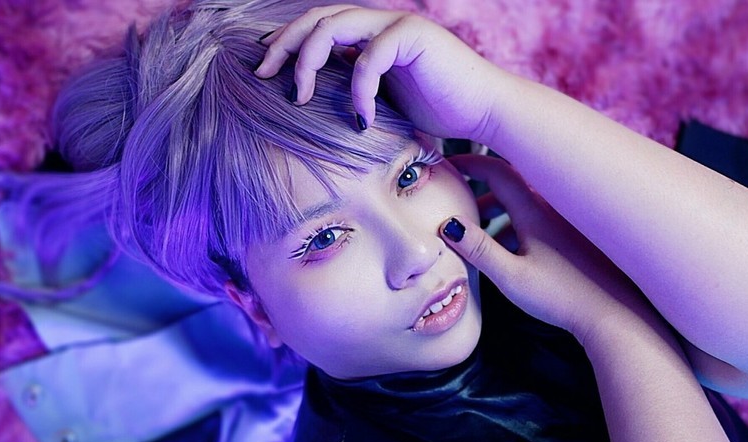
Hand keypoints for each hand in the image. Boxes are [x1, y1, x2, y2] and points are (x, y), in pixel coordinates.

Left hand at [254, 5, 512, 140]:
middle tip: (262, 74)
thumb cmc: (441, 111)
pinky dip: (357, 89)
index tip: (264, 68)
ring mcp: (396, 24)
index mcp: (371, 34)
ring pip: (334, 27)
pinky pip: (368, 58)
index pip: (318, 25)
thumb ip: (355, 90)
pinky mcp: (413, 35)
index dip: (287, 41)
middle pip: (317, 18)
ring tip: (298, 95)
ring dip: (307, 60)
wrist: (485, 111)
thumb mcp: (385, 101)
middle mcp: (381, 22)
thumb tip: (316, 104)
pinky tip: (360, 117)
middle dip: (284, 45)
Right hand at [440, 155, 658, 342]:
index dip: (469, 163)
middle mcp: (552, 208)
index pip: (497, 171)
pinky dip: (517, 222)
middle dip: (481, 188)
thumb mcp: (511, 277)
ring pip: (526, 201)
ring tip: (477, 230)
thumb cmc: (562, 297)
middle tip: (458, 199)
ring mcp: (566, 221)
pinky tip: (509, 250)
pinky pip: (539, 216)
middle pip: (511, 183)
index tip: (448, 165)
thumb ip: (478, 249)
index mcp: (534, 211)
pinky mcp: (575, 236)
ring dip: (499, 208)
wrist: (613, 313)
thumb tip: (449, 224)